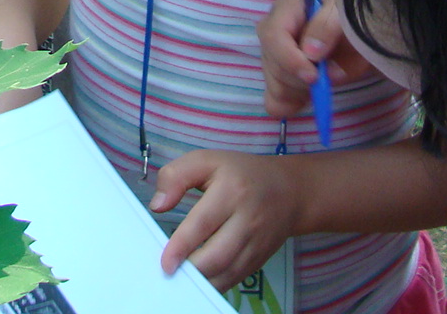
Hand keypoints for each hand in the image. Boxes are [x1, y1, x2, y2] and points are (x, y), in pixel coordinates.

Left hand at [150, 151, 301, 289]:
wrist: (288, 191)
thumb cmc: (240, 174)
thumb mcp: (206, 161)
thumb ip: (176, 176)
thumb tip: (158, 205)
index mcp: (232, 190)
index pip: (203, 223)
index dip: (182, 246)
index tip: (165, 261)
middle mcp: (247, 219)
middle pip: (218, 255)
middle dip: (191, 269)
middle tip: (170, 271)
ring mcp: (256, 243)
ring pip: (227, 273)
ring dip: (202, 280)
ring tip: (181, 277)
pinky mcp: (259, 260)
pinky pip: (234, 279)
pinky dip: (215, 284)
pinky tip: (199, 279)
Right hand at [256, 0, 370, 117]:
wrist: (358, 34)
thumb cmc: (350, 18)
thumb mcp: (345, 14)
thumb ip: (329, 28)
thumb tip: (310, 53)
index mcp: (287, 10)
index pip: (273, 35)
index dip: (289, 60)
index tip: (313, 77)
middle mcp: (273, 31)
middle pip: (272, 64)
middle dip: (299, 79)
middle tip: (325, 81)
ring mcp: (273, 55)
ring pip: (273, 85)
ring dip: (299, 92)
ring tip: (321, 84)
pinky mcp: (278, 77)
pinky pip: (272, 100)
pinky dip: (289, 105)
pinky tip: (305, 98)